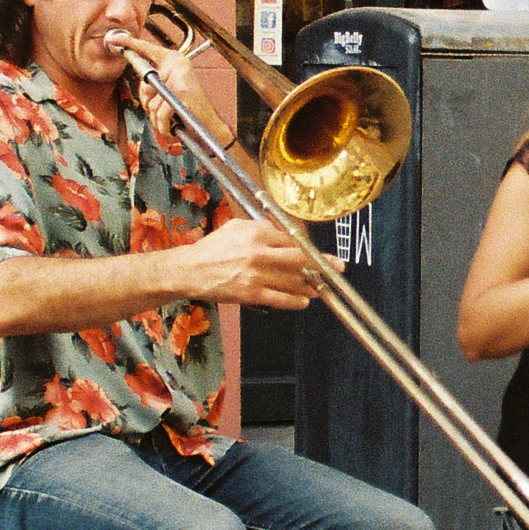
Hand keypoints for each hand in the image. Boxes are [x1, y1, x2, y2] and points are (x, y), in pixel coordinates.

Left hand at [109, 27, 232, 149]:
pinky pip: (160, 113)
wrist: (210, 127)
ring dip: (157, 118)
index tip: (113, 39)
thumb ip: (155, 84)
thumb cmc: (189, 111)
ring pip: (151, 102)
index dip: (129, 43)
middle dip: (149, 103)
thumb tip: (142, 86)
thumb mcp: (170, 92)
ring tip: (171, 121)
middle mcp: (178, 64)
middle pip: (144, 83)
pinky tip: (171, 128)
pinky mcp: (182, 93)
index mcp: (174, 60)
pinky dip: (163, 126)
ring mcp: (180, 77)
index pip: (147, 48)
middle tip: (162, 112)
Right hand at [182, 217, 321, 308]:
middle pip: (300, 258)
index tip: (319, 254)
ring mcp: (257, 274)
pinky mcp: (251, 293)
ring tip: (319, 289)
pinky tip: (304, 302)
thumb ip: (261, 228)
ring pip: (293, 281)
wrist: (190, 270)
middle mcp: (260, 252)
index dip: (307, 249)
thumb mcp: (236, 227)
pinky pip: (280, 299)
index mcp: (257, 232)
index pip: (292, 240)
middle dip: (323, 264)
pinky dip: (295, 301)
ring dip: (310, 286)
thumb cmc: (212, 248)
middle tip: (338, 267)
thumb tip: (283, 234)